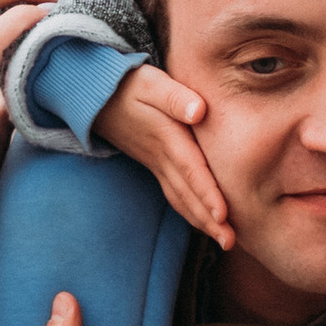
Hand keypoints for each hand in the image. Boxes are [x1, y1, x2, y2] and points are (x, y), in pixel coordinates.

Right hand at [95, 65, 232, 248]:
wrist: (95, 95)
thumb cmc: (128, 84)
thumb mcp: (151, 82)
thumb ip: (175, 96)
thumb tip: (199, 111)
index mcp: (166, 137)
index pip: (190, 169)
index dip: (206, 193)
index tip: (223, 215)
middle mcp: (161, 157)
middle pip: (187, 193)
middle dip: (208, 220)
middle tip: (230, 243)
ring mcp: (156, 164)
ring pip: (180, 198)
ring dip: (201, 221)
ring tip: (223, 240)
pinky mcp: (154, 165)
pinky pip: (173, 194)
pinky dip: (189, 211)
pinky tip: (202, 222)